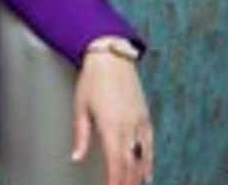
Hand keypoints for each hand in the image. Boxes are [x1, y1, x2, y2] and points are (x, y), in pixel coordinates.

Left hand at [71, 47, 153, 184]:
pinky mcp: (145, 116)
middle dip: (126, 182)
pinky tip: (147, 173)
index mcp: (110, 125)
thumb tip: (76, 157)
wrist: (111, 56)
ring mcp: (139, 121)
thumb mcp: (81, 107)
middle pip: (130, 164)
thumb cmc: (93, 79)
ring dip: (138, 176)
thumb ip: (81, 136)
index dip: (115, 181)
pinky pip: (150, 144)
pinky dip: (149, 161)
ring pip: (143, 157)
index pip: (115, 163)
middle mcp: (128, 126)